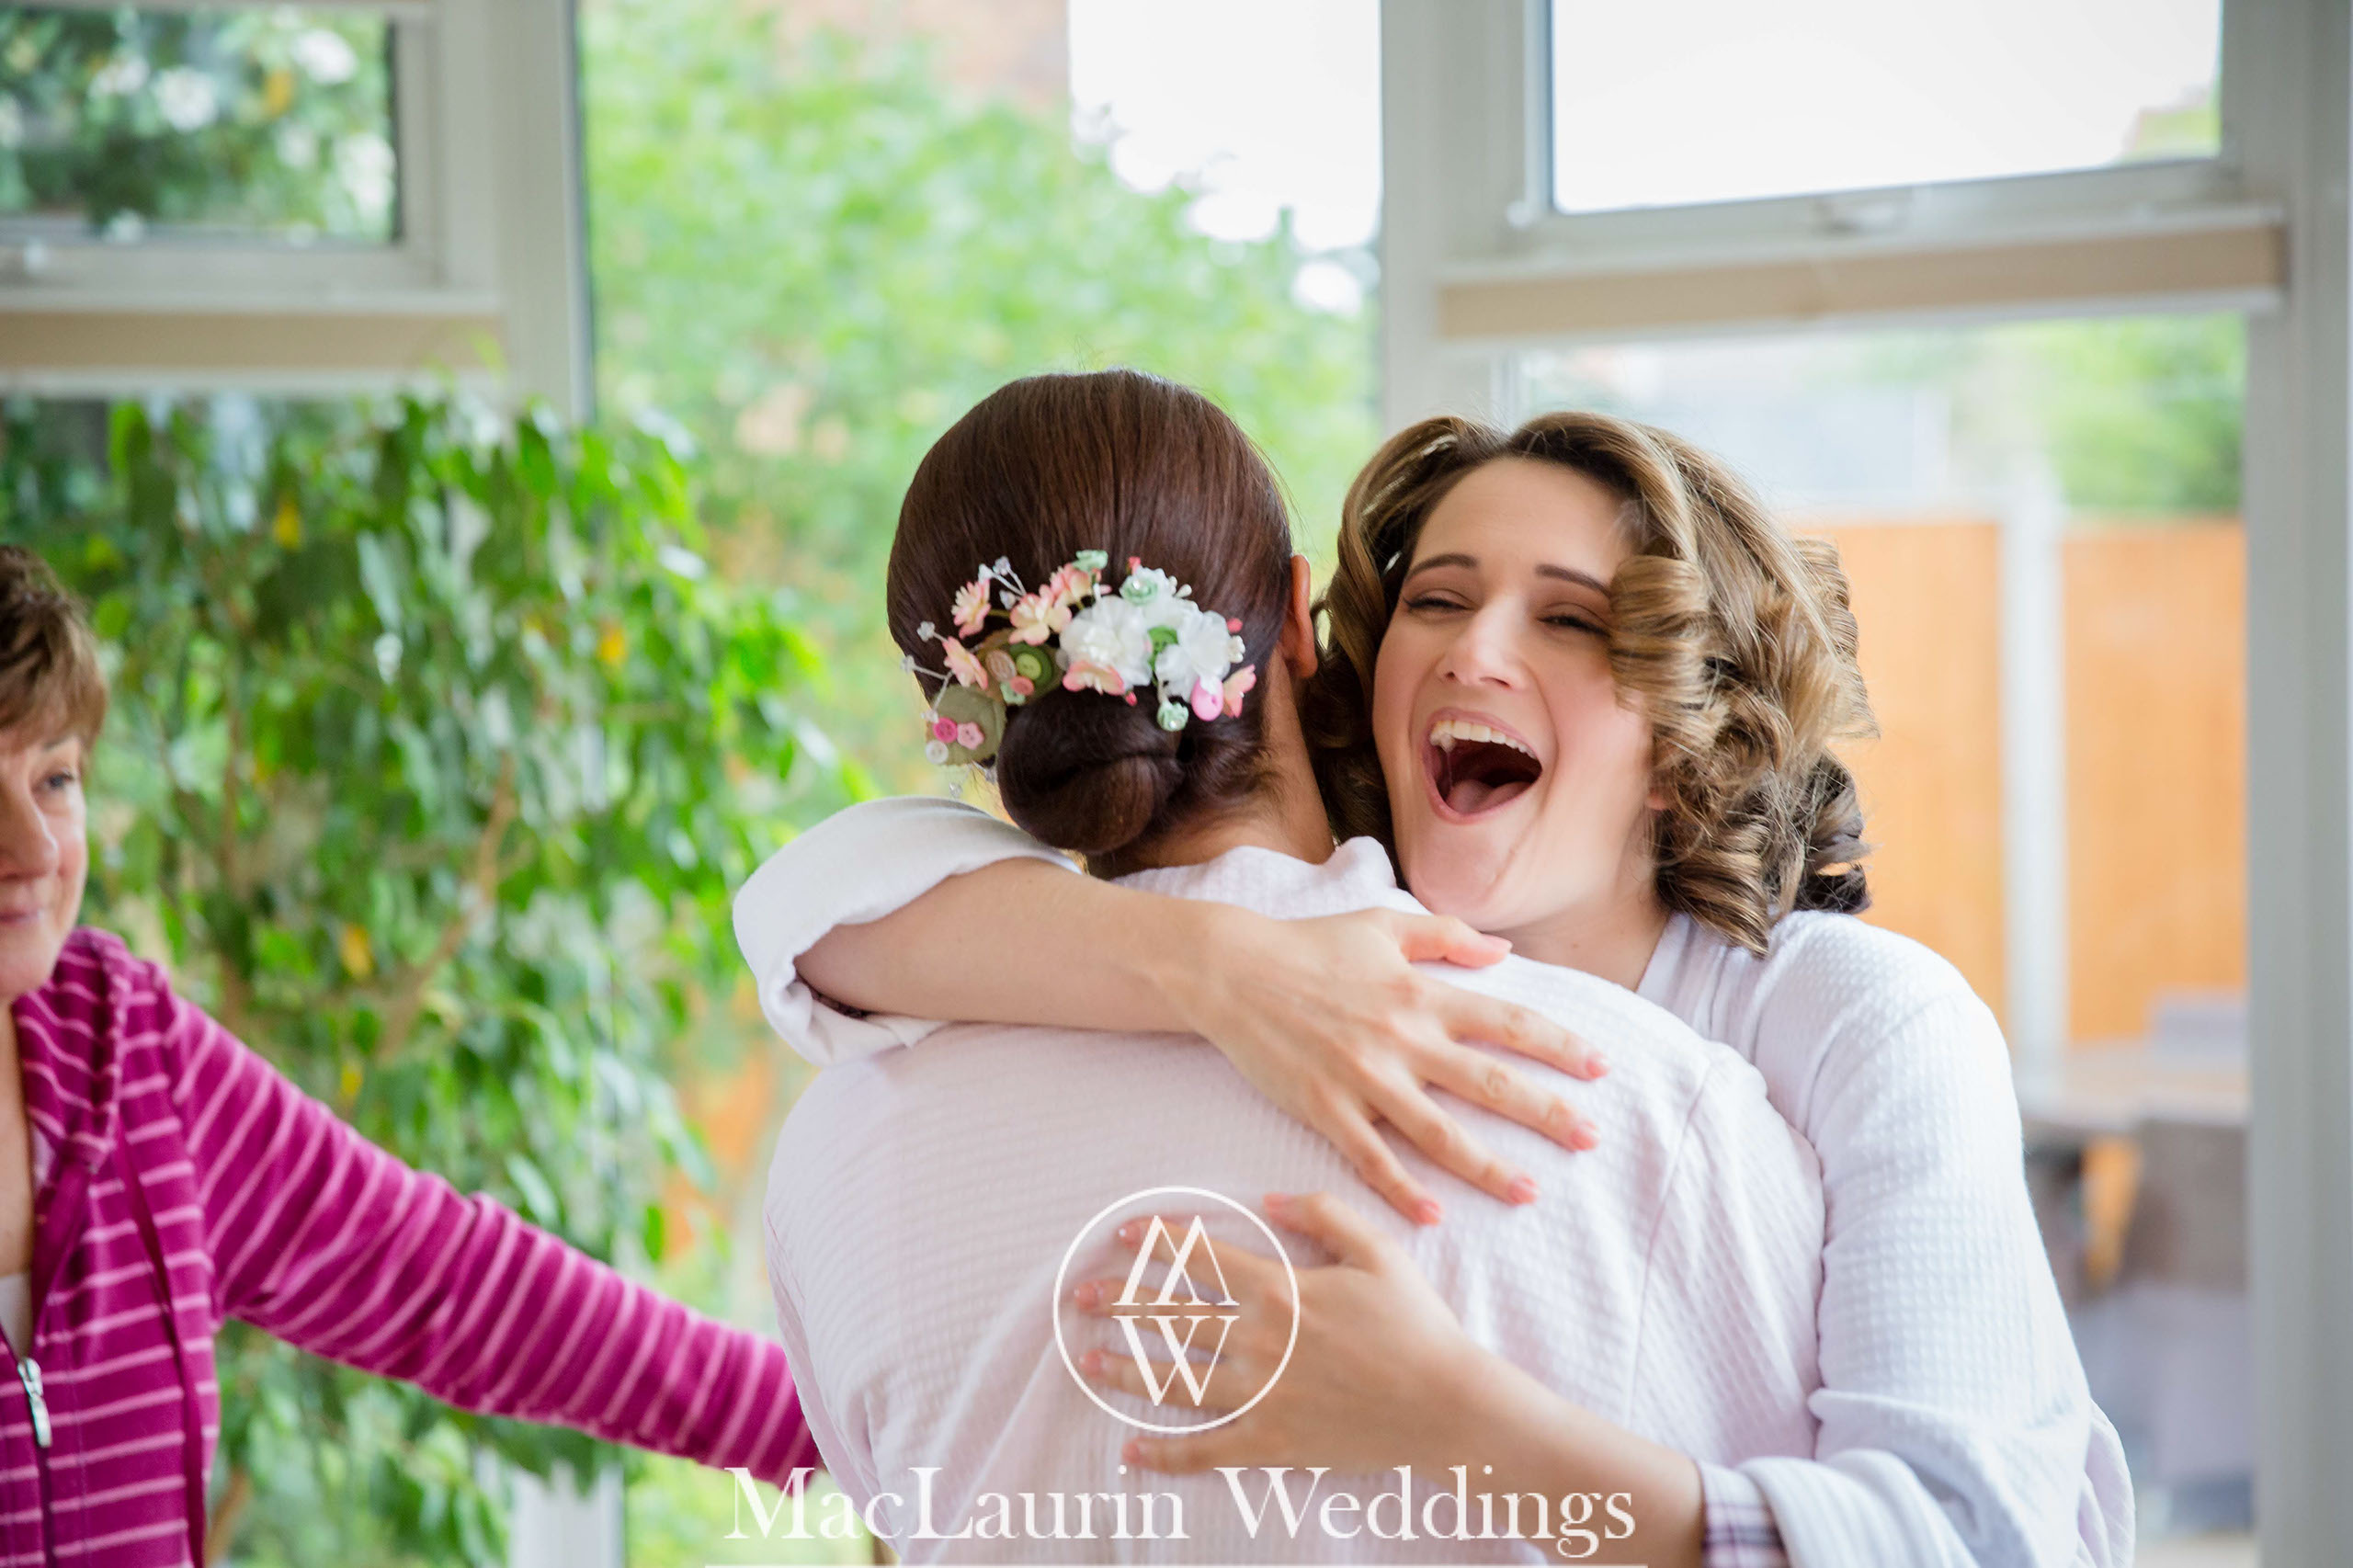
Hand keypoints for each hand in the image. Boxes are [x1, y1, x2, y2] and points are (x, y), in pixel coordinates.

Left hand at [1073, 1191, 1494, 1474]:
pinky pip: (1206, 1450)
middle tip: (1081, 1295)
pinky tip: (1131, 1453)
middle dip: (1122, 1303)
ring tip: (1088, 1362)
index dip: (1158, 1242)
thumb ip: (1324, 1215)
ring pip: (1175, 1381)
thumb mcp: (1378, 1252)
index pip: (1202, 1259)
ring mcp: (1260, 1395)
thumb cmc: (1418, 1324)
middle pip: (1173, 1318)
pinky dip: (1165, 1455)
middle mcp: (1258, 1341)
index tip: (1122, 1234)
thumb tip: (1268, 1200)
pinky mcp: (1269, 1442)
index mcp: (1281, 1290)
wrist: (1446, 1405)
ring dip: (1126, 1372)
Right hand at [1158, 904, 1605, 1223]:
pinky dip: (1403, 1188)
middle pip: (1489, 1082)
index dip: (1558, 1046)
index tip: (1598, 1068)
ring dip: (1488, 1166)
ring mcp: (1363, 1077)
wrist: (1232, 970)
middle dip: (1546, 1113)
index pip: (1507, 1023)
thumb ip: (1446, 936)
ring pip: (1439, 1132)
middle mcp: (1402, 1038)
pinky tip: (1435, 1213)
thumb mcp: (1382, 924)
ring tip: (1530, 1191)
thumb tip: (1503, 953)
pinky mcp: (1324, 1107)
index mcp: (1421, 993)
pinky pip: (1371, 1157)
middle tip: (1591, 1138)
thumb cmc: (1308, 944)